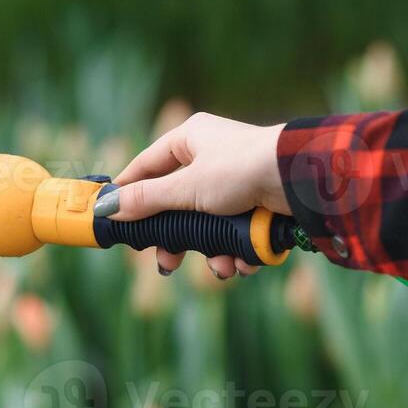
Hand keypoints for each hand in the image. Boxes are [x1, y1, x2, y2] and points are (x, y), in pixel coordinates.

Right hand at [105, 113, 287, 278]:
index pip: (148, 164)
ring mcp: (236, 181)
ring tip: (219, 268)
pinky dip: (236, 251)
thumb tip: (109, 208)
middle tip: (167, 262)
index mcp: (191, 139)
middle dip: (176, 238)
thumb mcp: (186, 188)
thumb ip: (147, 200)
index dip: (129, 189)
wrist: (298, 180)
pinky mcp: (258, 203)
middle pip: (178, 203)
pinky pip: (235, 230)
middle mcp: (212, 157)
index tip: (112, 214)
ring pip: (209, 223)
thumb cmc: (239, 170)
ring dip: (212, 251)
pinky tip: (242, 263)